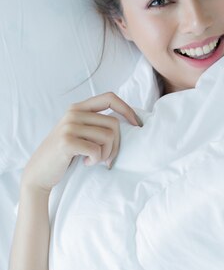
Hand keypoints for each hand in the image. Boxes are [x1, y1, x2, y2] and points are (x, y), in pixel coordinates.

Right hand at [21, 92, 140, 193]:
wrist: (39, 172)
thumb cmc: (65, 153)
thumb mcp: (79, 132)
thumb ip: (96, 123)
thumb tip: (129, 122)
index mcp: (78, 108)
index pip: (110, 98)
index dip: (127, 109)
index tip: (137, 125)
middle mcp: (73, 113)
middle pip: (114, 123)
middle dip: (116, 144)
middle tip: (105, 157)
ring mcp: (69, 126)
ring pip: (108, 137)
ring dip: (106, 154)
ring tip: (93, 159)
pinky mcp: (67, 142)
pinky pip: (97, 150)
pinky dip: (95, 160)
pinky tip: (85, 163)